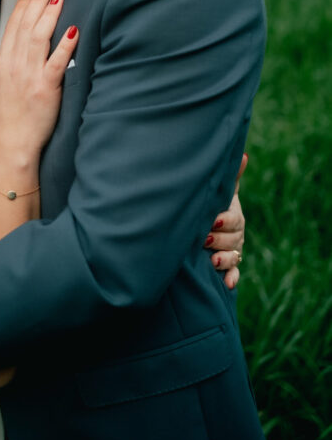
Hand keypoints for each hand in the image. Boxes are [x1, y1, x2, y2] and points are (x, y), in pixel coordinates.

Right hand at [0, 0, 78, 159]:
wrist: (12, 143)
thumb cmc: (8, 118)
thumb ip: (7, 65)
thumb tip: (13, 51)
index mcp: (3, 64)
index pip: (12, 28)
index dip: (21, 7)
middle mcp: (15, 66)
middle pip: (26, 27)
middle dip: (37, 3)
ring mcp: (29, 76)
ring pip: (38, 38)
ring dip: (49, 15)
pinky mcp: (45, 88)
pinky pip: (56, 62)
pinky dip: (65, 45)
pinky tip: (73, 30)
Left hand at [206, 154, 247, 289]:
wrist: (197, 225)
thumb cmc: (210, 204)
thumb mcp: (219, 192)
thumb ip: (230, 177)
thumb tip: (243, 155)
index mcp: (233, 216)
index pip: (235, 220)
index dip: (225, 221)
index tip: (213, 220)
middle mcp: (235, 235)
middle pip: (234, 240)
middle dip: (220, 240)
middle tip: (203, 239)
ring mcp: (231, 252)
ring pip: (233, 257)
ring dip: (225, 260)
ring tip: (212, 261)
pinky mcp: (226, 267)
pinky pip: (233, 275)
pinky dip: (231, 279)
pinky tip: (226, 284)